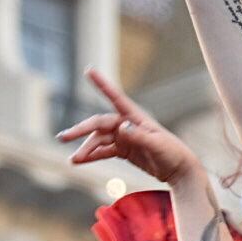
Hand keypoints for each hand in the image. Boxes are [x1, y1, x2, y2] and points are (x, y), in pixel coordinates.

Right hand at [58, 69, 202, 183]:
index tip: (89, 70)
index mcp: (136, 117)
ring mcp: (124, 137)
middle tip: (62, 138)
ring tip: (73, 161)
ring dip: (85, 149)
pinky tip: (79, 162)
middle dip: (80, 130)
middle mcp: (127, 124)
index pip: (115, 97)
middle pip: (98, 124)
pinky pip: (103, 151)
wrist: (179, 170)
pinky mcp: (123, 150)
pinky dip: (91, 156)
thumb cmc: (172, 153)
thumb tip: (121, 127)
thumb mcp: (157, 145)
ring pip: (98, 140)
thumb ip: (139, 135)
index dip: (102, 84)